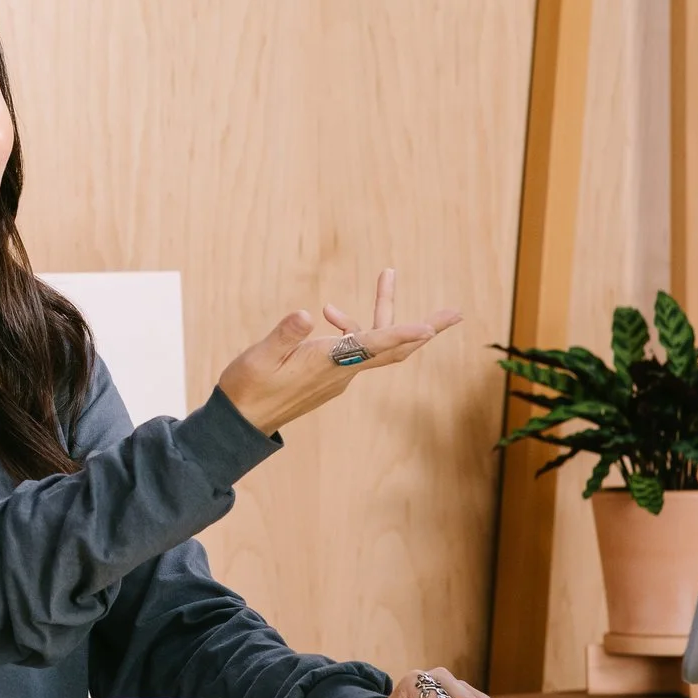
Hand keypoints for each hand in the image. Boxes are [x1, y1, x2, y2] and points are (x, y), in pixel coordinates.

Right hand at [217, 268, 463, 437]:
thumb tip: (307, 313)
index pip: (372, 345)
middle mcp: (341, 371)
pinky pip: (357, 349)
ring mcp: (338, 375)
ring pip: (376, 344)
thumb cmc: (247, 387)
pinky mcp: (330, 376)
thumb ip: (284, 334)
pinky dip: (355, 327)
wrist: (241, 422)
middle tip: (455, 312)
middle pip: (394, 349)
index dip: (401, 334)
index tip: (429, 326)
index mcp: (326, 363)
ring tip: (388, 275)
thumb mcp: (259, 356)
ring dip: (386, 313)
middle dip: (425, 330)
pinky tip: (330, 313)